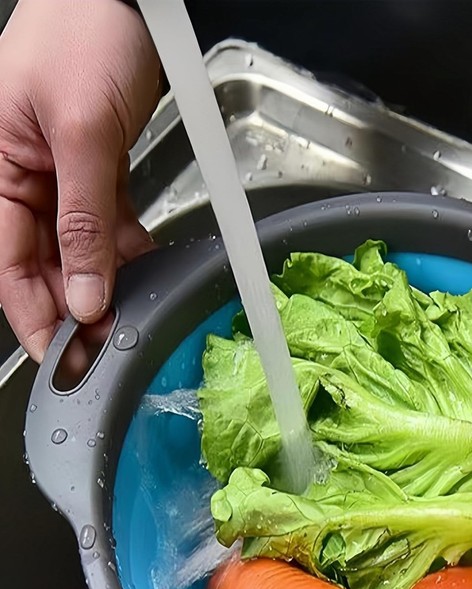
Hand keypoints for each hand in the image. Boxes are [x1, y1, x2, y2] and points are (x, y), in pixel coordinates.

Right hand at [0, 0, 160, 366]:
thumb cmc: (84, 32)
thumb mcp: (82, 134)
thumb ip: (84, 221)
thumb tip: (86, 293)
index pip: (7, 266)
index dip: (33, 317)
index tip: (62, 358)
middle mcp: (22, 176)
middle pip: (44, 264)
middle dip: (76, 304)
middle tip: (108, 341)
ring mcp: (59, 174)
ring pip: (78, 249)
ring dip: (105, 281)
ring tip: (129, 310)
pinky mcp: (95, 166)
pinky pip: (105, 222)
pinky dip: (124, 246)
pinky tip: (142, 266)